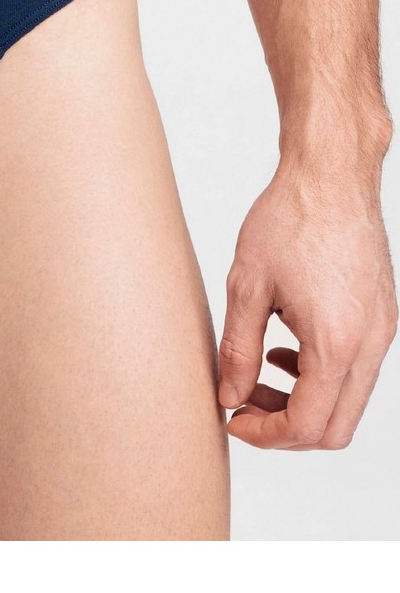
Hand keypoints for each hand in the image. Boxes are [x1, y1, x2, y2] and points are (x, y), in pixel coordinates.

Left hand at [218, 160, 397, 449]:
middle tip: (242, 403)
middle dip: (284, 427)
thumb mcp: (247, 285)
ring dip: (302, 401)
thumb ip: (236, 348)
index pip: (307, 424)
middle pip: (335, 427)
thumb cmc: (290, 218)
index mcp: (336, 343)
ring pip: (347, 401)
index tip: (231, 418)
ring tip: (256, 374)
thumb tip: (228, 394)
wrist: (331, 175)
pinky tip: (283, 348)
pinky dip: (320, 376)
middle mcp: (369, 345)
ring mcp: (381, 333)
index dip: (265, 434)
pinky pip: (356, 370)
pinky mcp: (381, 318)